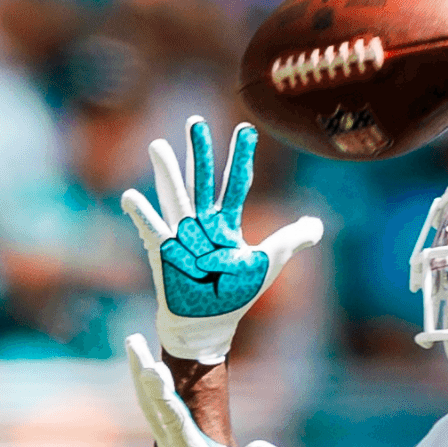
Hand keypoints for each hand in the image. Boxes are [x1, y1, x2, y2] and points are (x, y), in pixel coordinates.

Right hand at [122, 117, 322, 364]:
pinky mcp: (163, 256)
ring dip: (167, 173)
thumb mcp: (269, 263)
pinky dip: (141, 215)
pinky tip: (131, 196)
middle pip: (201, 181)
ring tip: (159, 145)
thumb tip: (316, 224)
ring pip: (175, 198)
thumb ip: (291, 240)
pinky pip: (151, 232)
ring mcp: (180, 237)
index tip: (246, 129)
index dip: (241, 158)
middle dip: (199, 153)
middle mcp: (201, 224)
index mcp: (226, 223)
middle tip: (195, 121)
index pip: (235, 183)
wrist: (209, 325)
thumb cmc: (235, 294)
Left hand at [127, 333, 277, 446]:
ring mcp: (167, 442)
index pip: (172, 417)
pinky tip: (144, 367)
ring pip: (147, 402)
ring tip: (133, 343)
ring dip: (139, 372)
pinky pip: (152, 407)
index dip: (162, 393)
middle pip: (151, 403)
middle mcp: (171, 445)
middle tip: (133, 340)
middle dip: (141, 371)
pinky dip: (147, 385)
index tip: (153, 368)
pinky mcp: (169, 439)